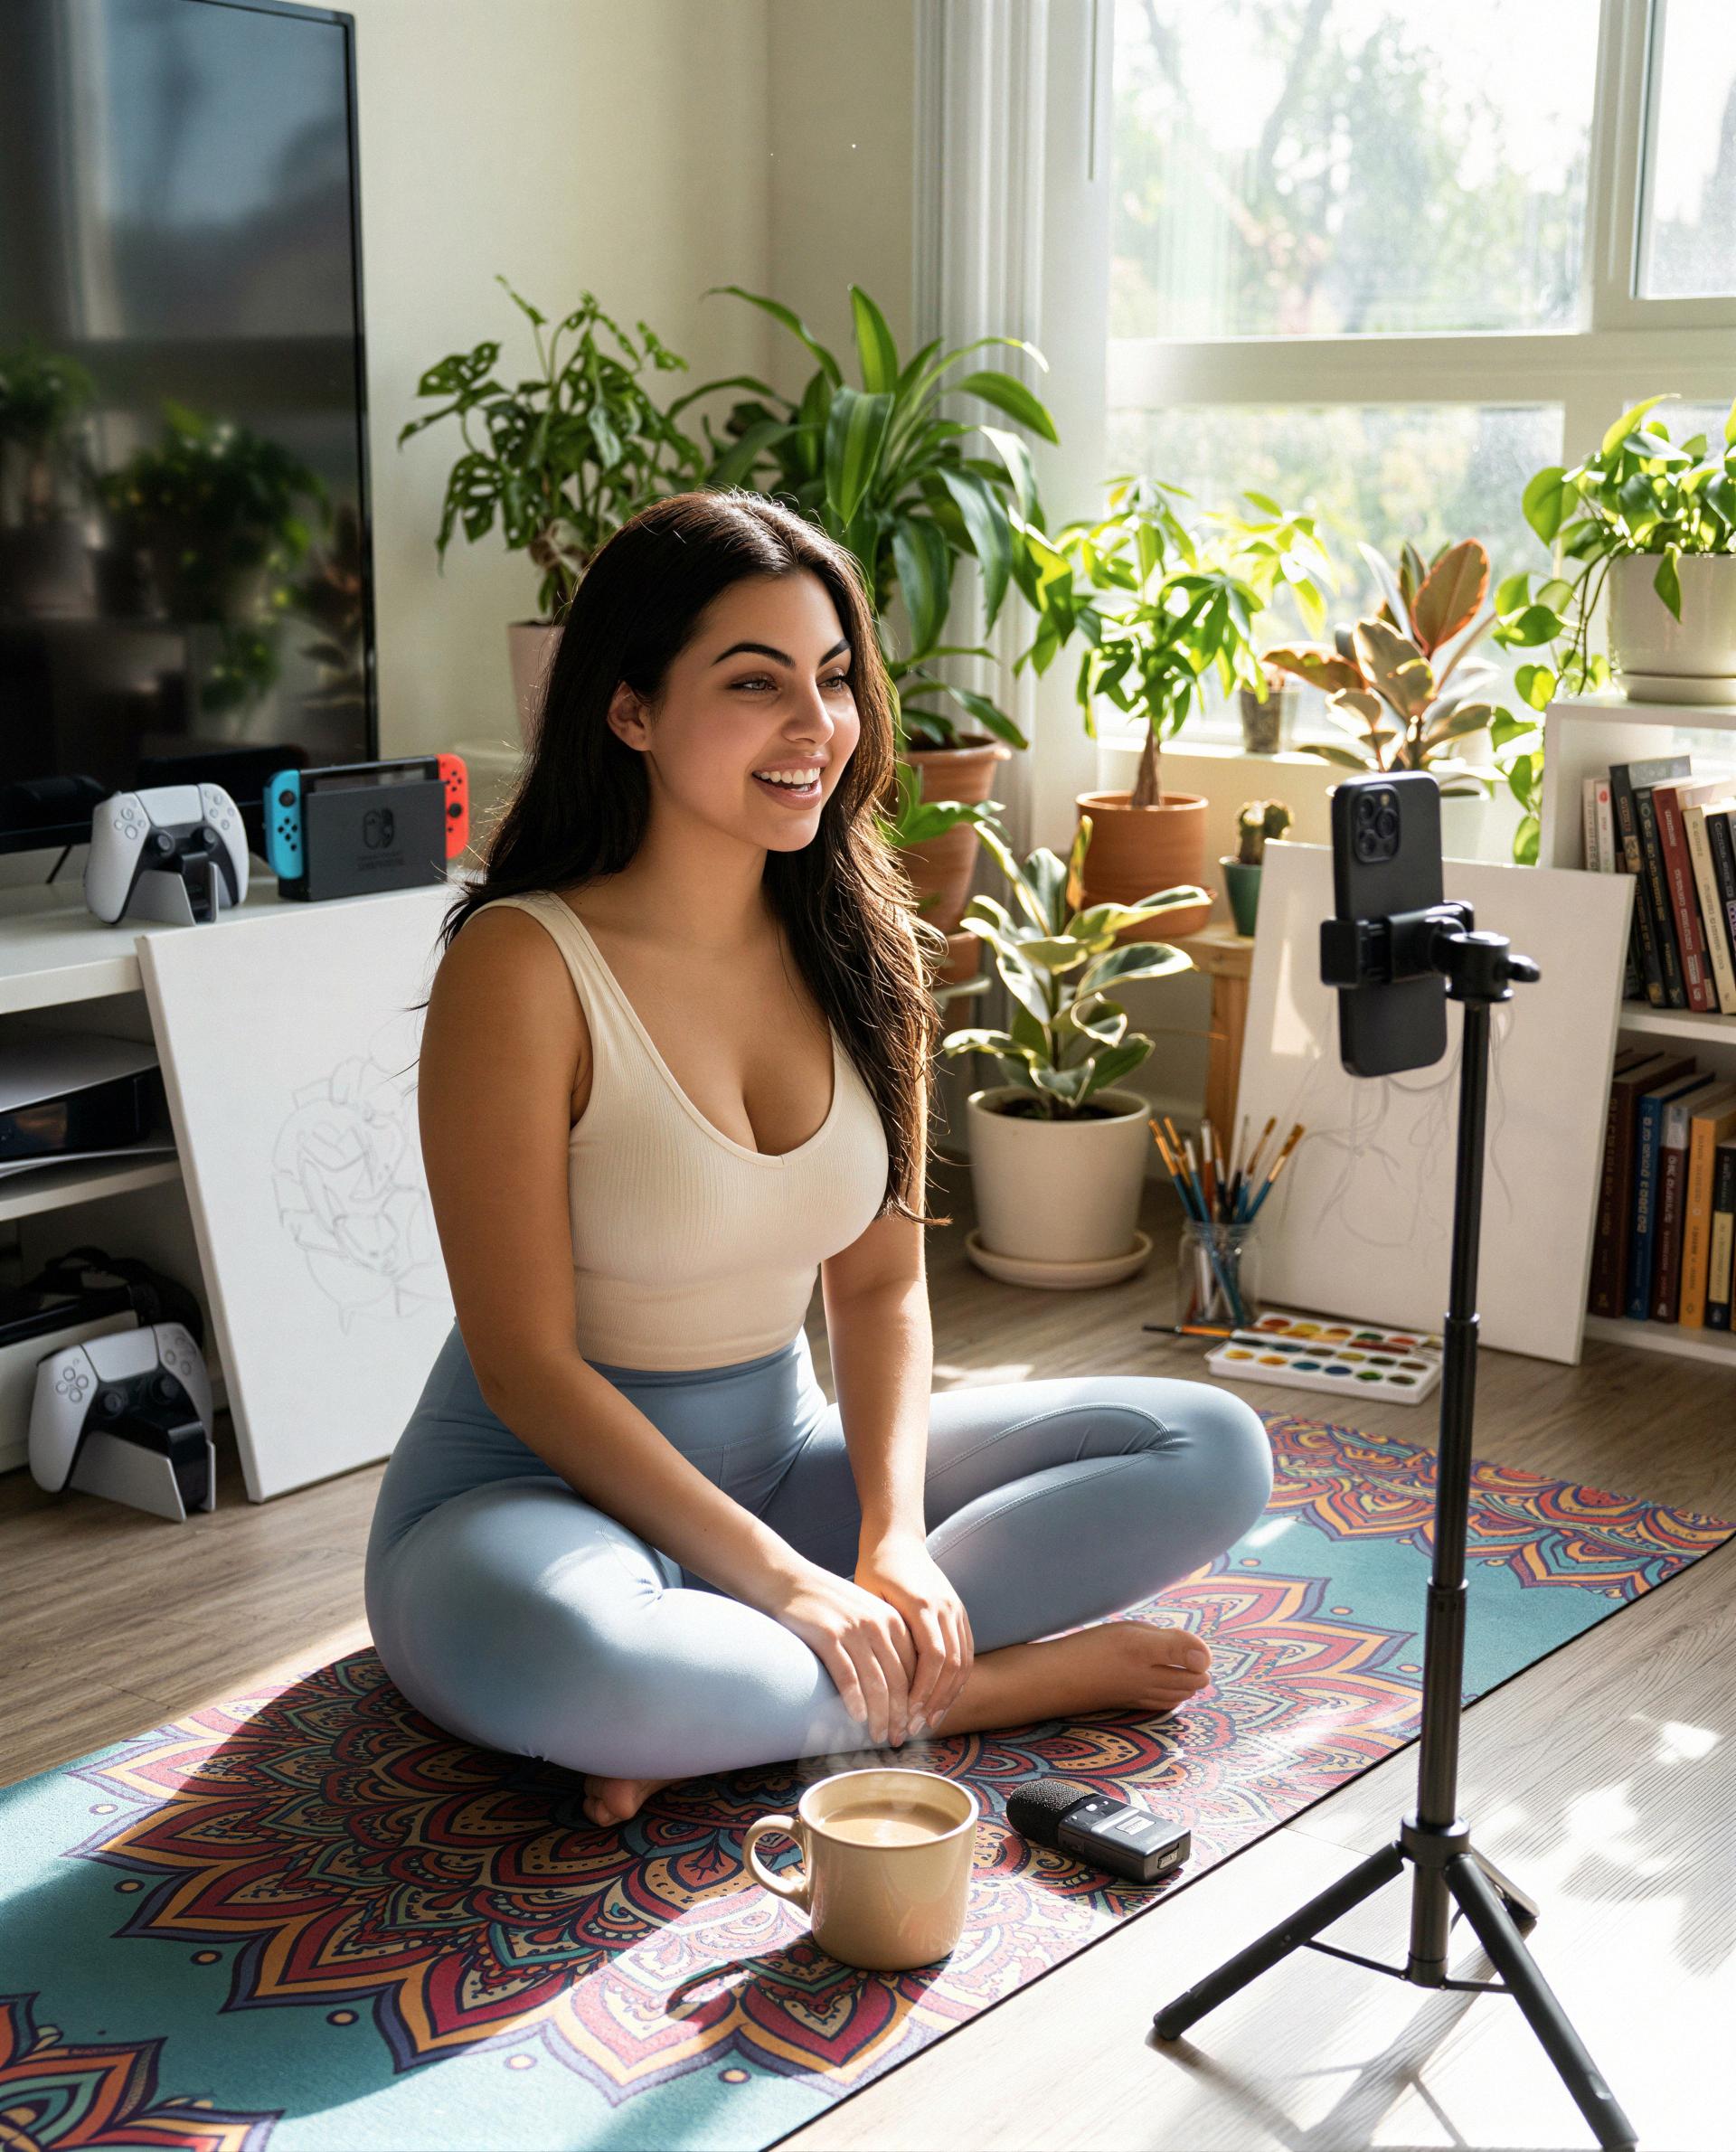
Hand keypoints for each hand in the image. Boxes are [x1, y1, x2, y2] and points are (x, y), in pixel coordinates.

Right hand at [766, 1562, 919, 1747]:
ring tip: (878, 1736)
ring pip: (875, 1683)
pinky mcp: (828, 1636)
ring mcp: (853, 1630)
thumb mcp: (865, 1612)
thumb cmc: (827, 1602)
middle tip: (898, 1738)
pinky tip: (857, 1718)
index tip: (912, 1724)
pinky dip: (855, 1701)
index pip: (913, 1669)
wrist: (788, 1579)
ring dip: (879, 1715)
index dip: (915, 1701)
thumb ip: (883, 1639)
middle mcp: (877, 1624)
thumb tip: (899, 1685)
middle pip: (898, 1680)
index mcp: (892, 1619)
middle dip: (900, 1715)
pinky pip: (847, 1676)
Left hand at [853, 1532, 973, 1741]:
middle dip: (935, 1702)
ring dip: (948, 1696)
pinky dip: (957, 1680)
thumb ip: (879, 1633)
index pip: (932, 1658)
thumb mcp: (868, 1598)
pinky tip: (941, 1700)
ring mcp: (956, 1609)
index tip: (906, 1716)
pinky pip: (966, 1652)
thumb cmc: (874, 1570)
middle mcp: (945, 1607)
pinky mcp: (960, 1612)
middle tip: (915, 1728)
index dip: (922, 1692)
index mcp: (922, 1604)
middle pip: (951, 1665)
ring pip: (963, 1662)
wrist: (896, 1540)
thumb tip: (873, 1681)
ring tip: (929, 1721)